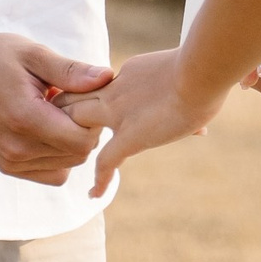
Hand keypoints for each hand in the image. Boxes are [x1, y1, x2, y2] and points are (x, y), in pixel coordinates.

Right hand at [0, 30, 113, 185]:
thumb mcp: (32, 54)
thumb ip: (70, 70)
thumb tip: (108, 77)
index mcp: (24, 119)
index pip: (83, 140)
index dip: (92, 118)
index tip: (79, 94)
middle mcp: (16, 149)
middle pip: (78, 155)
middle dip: (83, 129)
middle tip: (67, 99)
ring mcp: (9, 162)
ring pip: (67, 166)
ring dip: (70, 142)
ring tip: (52, 111)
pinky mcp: (6, 167)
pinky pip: (50, 173)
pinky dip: (56, 154)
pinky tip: (45, 126)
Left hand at [56, 47, 228, 196]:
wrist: (201, 71)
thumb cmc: (205, 68)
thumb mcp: (189, 73)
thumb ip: (185, 92)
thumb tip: (198, 120)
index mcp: (130, 73)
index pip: (101, 86)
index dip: (89, 96)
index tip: (87, 107)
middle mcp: (117, 90)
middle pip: (74, 97)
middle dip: (62, 111)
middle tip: (54, 128)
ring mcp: (119, 114)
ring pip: (76, 123)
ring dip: (69, 140)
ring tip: (62, 158)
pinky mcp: (130, 136)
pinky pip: (105, 161)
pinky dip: (99, 179)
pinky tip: (94, 194)